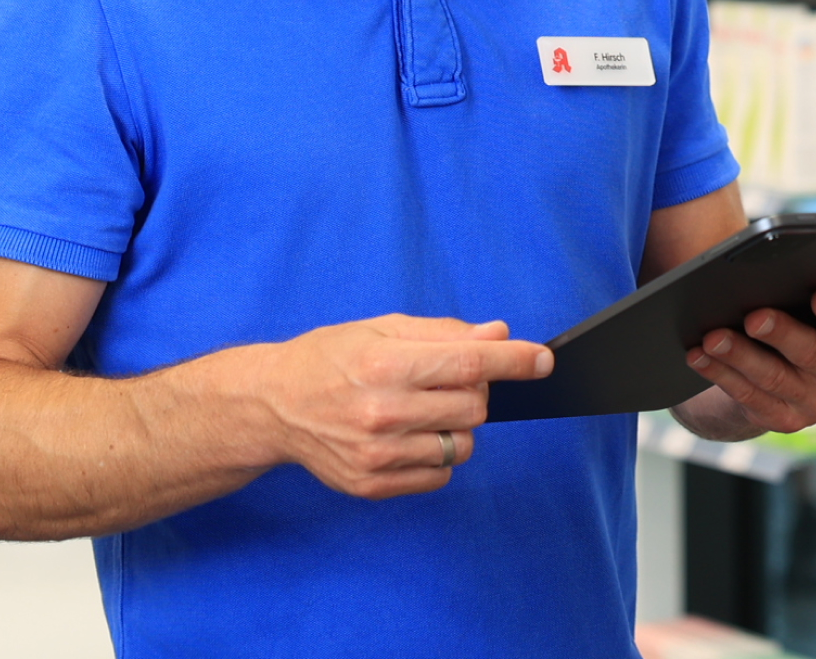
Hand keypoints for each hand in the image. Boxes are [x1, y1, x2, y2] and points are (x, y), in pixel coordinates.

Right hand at [258, 314, 550, 500]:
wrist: (273, 405)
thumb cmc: (329, 359)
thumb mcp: (382, 329)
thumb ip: (444, 334)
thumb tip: (500, 335)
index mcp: (385, 366)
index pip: (471, 365)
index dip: (514, 362)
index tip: (542, 361)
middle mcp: (382, 413)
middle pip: (474, 408)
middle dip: (474, 392)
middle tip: (443, 382)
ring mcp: (376, 455)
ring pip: (462, 446)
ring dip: (456, 427)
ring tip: (422, 410)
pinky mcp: (372, 485)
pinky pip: (440, 475)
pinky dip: (437, 455)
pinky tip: (408, 436)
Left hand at [674, 287, 815, 440]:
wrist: (792, 369)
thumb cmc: (805, 317)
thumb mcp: (815, 304)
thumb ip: (807, 289)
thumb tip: (773, 271)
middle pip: (812, 354)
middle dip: (780, 333)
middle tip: (754, 317)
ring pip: (774, 378)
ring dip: (740, 356)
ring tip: (713, 337)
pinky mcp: (786, 420)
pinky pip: (750, 397)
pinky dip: (721, 374)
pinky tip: (699, 357)